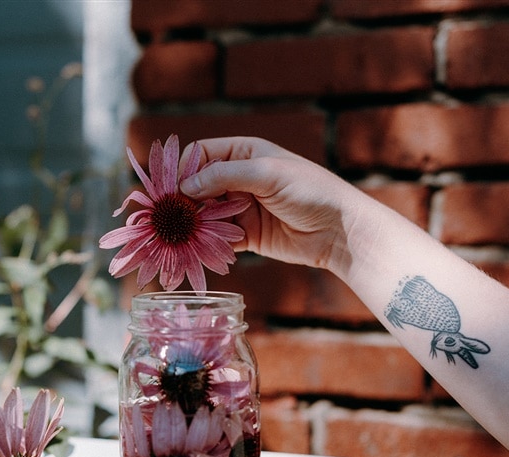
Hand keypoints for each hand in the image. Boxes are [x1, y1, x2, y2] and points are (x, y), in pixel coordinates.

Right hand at [180, 137, 366, 272]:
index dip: (183, 169)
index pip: (201, 155)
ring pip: (205, 214)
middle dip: (183, 201)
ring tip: (179, 236)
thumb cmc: (311, 191)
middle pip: (198, 186)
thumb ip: (224, 176)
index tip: (171, 189)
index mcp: (245, 153)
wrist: (340, 231)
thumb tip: (185, 187)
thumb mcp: (267, 174)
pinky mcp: (246, 235)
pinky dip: (207, 244)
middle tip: (168, 216)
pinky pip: (218, 238)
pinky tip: (197, 250)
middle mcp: (239, 179)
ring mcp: (241, 207)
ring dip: (193, 225)